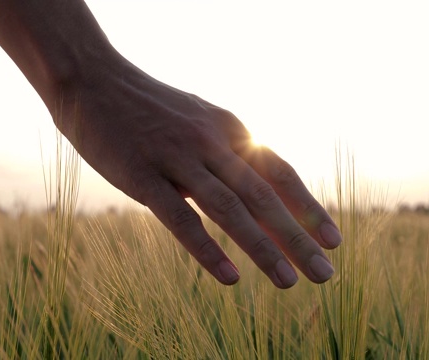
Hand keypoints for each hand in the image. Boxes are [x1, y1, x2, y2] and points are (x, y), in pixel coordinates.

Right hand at [56, 58, 341, 287]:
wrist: (94, 80)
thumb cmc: (152, 112)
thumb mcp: (199, 127)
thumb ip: (226, 161)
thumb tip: (253, 196)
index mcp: (230, 130)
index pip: (280, 173)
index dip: (309, 207)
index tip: (334, 240)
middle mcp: (212, 143)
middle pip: (264, 196)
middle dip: (298, 237)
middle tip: (325, 273)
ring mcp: (178, 158)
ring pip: (229, 209)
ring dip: (261, 248)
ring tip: (287, 282)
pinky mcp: (142, 175)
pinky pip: (180, 218)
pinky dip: (207, 249)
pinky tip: (230, 277)